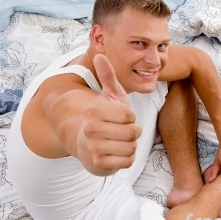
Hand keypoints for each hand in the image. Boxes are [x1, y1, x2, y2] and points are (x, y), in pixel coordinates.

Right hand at [77, 54, 141, 175]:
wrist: (87, 144)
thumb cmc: (105, 118)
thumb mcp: (109, 97)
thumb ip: (108, 77)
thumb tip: (100, 54)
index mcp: (94, 111)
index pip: (129, 115)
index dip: (131, 117)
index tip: (123, 118)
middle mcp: (91, 130)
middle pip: (132, 132)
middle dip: (133, 132)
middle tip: (124, 131)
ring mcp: (94, 148)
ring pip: (131, 148)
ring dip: (130, 145)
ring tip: (120, 142)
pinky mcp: (99, 165)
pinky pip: (127, 161)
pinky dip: (127, 158)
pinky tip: (117, 154)